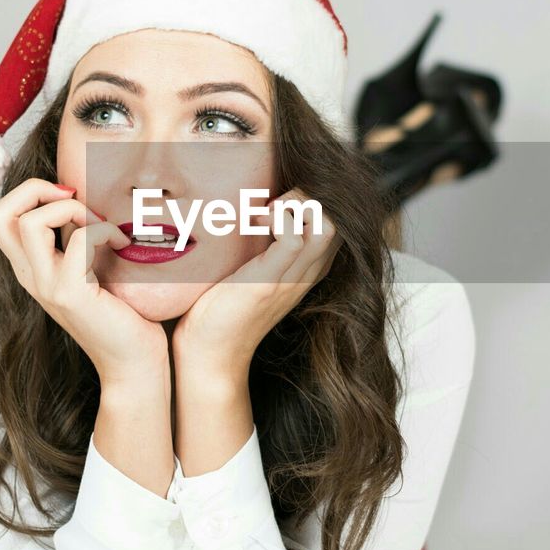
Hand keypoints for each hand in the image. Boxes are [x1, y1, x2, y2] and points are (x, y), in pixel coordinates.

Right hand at [0, 178, 168, 381]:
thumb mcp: (90, 269)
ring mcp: (47, 286)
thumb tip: (88, 197)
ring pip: (30, 223)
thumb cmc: (122, 313)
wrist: (133, 363)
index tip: (68, 197)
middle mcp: (30, 277)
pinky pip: (79, 240)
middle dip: (35, 188)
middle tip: (73, 197)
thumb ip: (77, 241)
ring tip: (99, 223)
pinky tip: (122, 242)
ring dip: (70, 208)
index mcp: (30, 268)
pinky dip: (104, 229)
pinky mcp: (71, 294)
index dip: (28, 193)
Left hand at [171, 186, 340, 378]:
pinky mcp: (270, 282)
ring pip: (325, 224)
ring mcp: (293, 278)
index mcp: (308, 268)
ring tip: (266, 212)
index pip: (336, 221)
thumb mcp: (253, 269)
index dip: (315, 200)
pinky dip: (276, 218)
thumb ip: (264, 244)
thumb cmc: (223, 308)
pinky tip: (254, 223)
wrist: (210, 354)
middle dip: (310, 195)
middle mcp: (308, 272)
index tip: (279, 201)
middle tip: (274, 202)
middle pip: (339, 218)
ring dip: (295, 204)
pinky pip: (293, 237)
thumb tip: (254, 206)